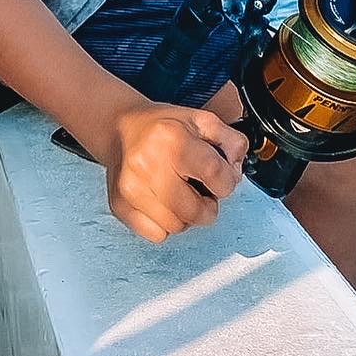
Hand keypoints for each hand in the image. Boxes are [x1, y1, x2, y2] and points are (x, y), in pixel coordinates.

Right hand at [97, 102, 245, 241]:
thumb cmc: (162, 126)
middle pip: (196, 211)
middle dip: (207, 206)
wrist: (122, 128)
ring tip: (179, 194)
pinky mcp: (120, 205)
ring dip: (185, 216)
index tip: (220, 179)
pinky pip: (156, 234)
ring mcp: (132, 188)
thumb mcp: (203, 120)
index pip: (215, 175)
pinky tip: (162, 203)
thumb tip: (235, 172)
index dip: (226, 182)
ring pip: (176, 227)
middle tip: (200, 189)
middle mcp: (148, 164)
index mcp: (172, 138)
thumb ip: (231, 142)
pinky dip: (164, 224)